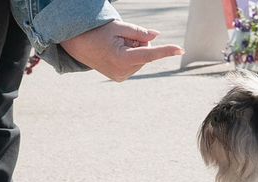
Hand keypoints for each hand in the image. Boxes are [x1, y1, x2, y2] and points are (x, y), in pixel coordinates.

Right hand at [61, 21, 183, 81]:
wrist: (77, 45)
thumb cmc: (97, 32)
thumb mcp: (118, 27)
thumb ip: (139, 32)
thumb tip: (157, 36)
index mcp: (121, 59)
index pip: (149, 54)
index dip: (165, 51)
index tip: (180, 49)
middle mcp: (123, 71)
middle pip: (145, 53)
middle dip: (138, 43)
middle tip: (119, 39)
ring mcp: (122, 77)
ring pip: (141, 59)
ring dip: (133, 49)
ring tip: (115, 46)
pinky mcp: (120, 78)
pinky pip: (134, 63)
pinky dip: (129, 56)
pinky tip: (115, 53)